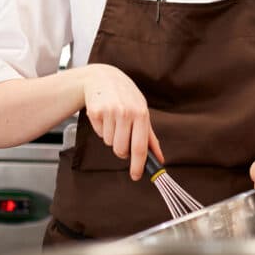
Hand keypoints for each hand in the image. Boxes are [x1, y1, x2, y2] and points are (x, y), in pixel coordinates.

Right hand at [81, 63, 162, 180]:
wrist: (103, 78)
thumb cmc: (127, 97)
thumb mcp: (142, 111)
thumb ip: (150, 137)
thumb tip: (159, 159)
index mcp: (142, 114)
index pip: (140, 147)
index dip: (138, 165)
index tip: (136, 176)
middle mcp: (127, 113)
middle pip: (121, 150)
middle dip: (121, 150)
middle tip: (122, 136)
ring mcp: (110, 112)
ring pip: (109, 143)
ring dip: (111, 137)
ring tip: (114, 121)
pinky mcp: (95, 112)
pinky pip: (99, 133)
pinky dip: (102, 129)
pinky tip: (105, 116)